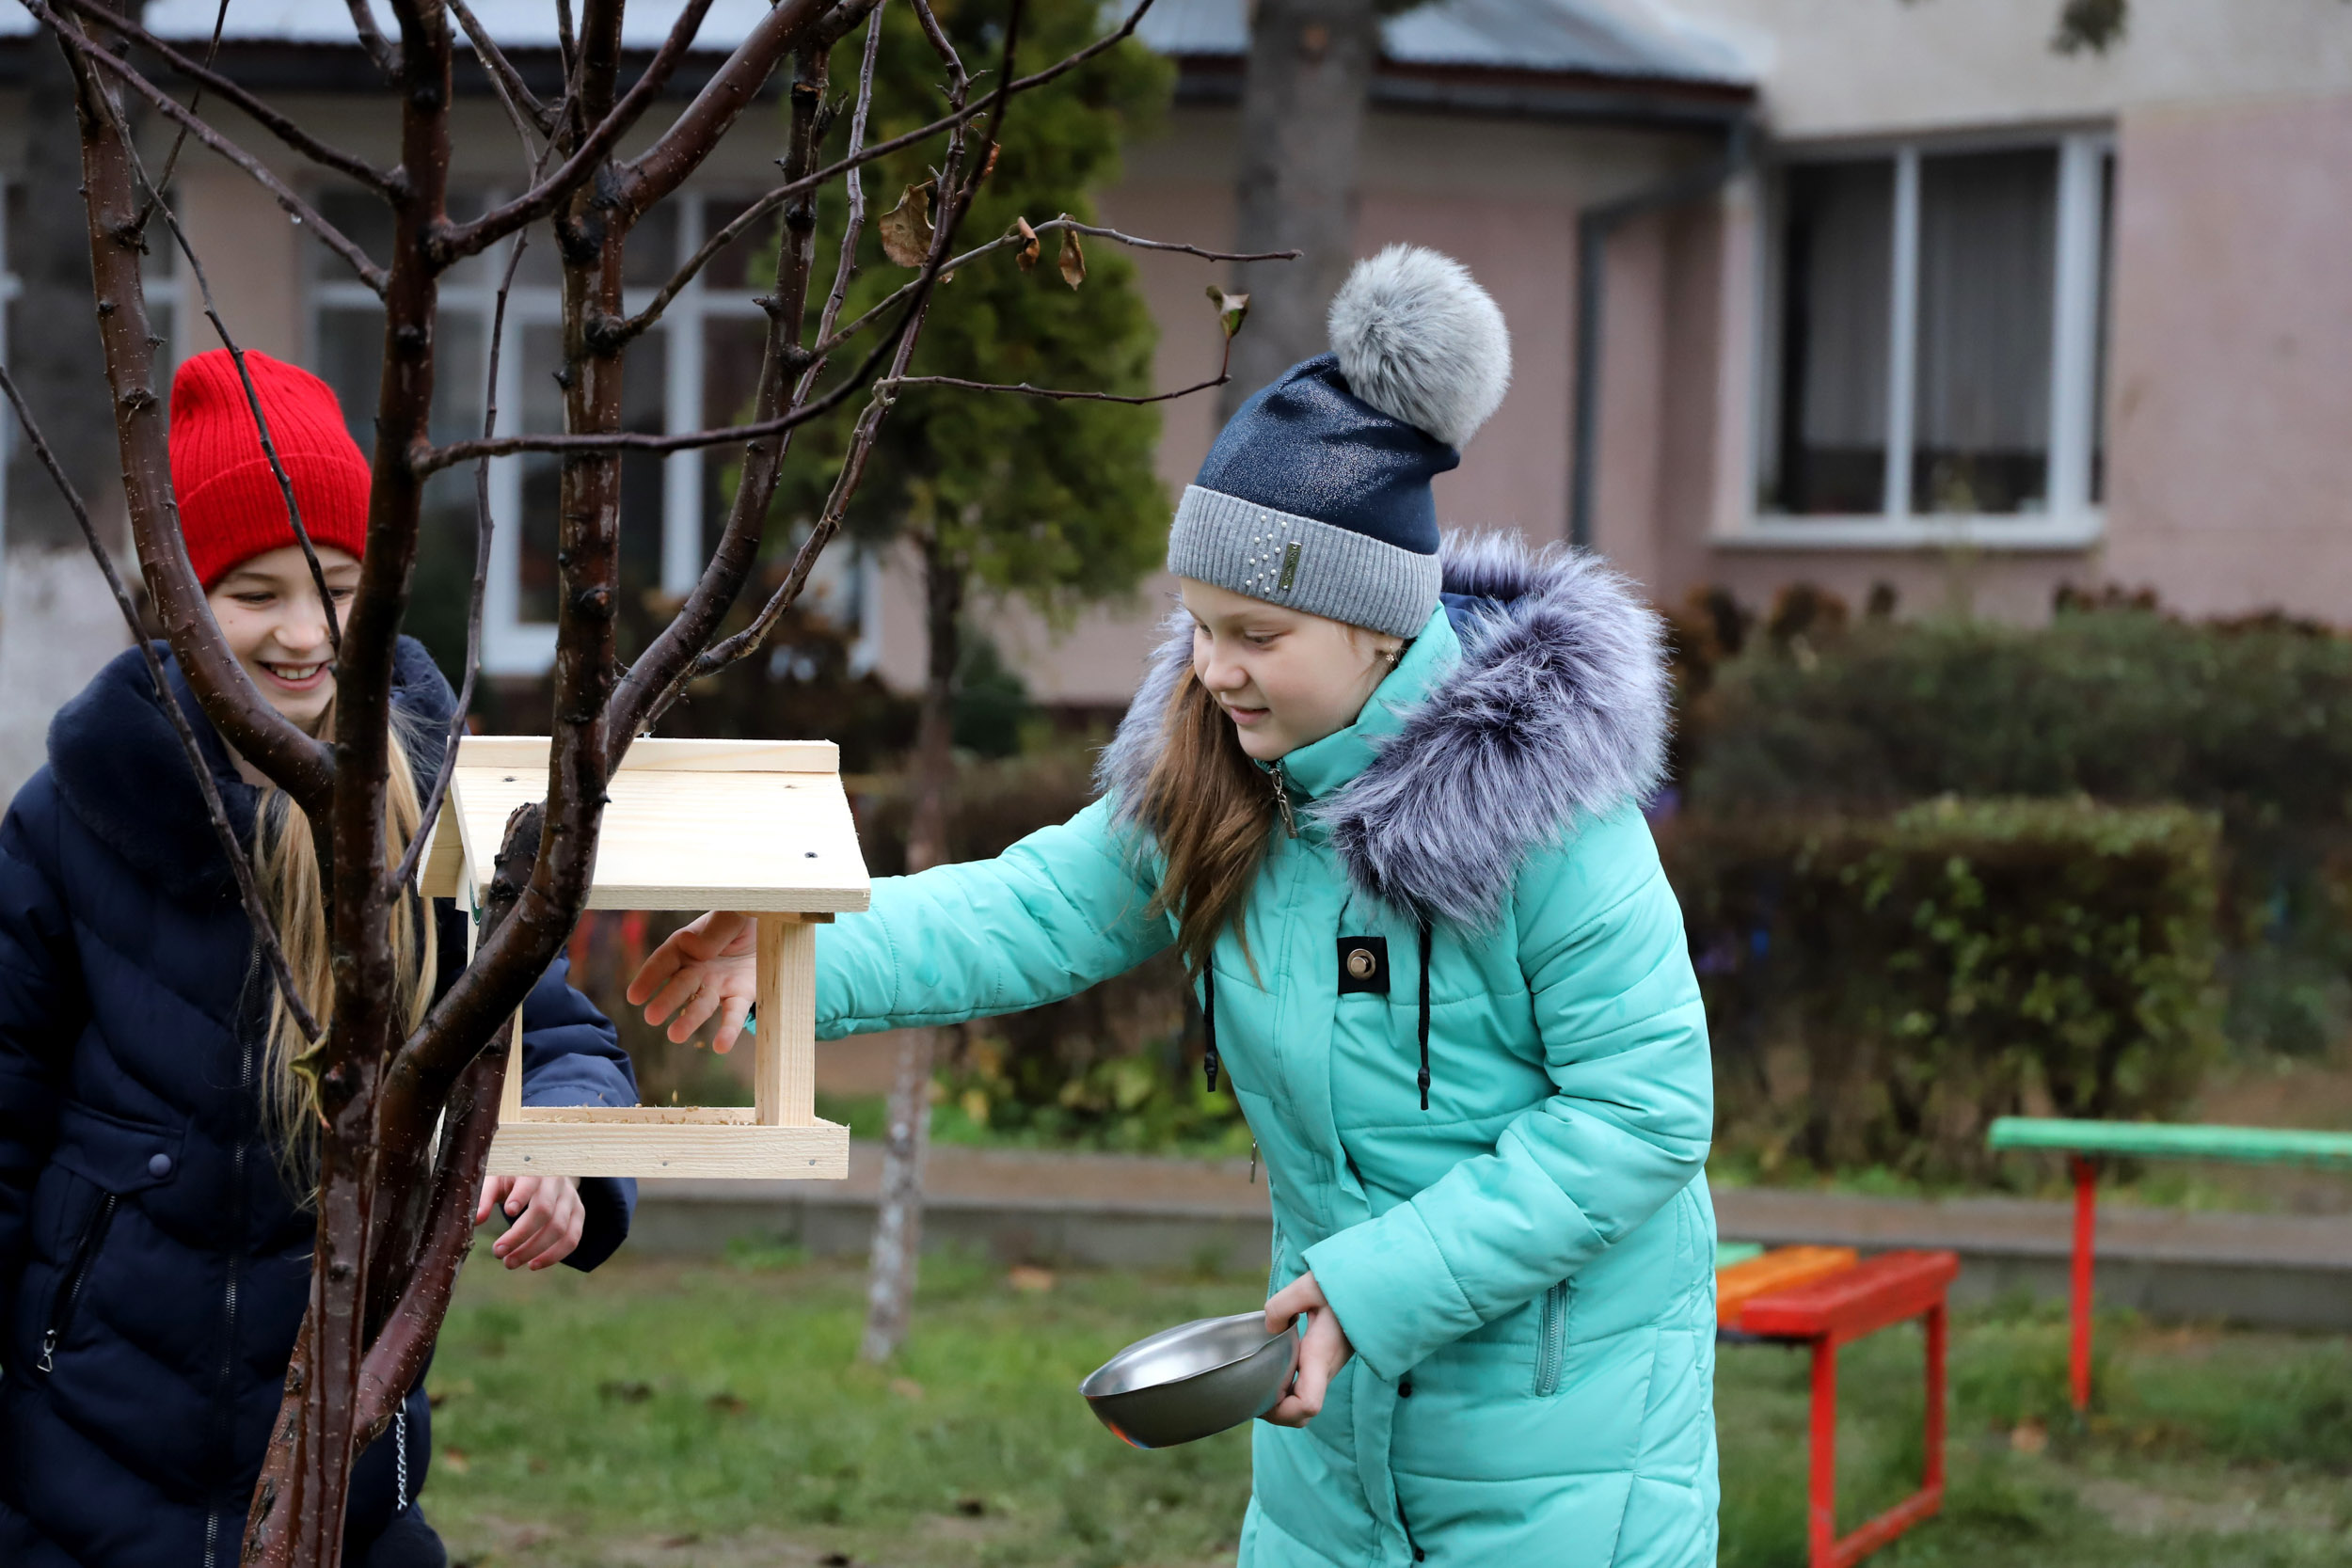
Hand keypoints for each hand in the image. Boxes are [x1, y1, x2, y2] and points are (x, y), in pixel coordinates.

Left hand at [475, 1174, 585, 1270]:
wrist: (544, 1169)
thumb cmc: (513, 1176)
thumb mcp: (497, 1179)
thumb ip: (485, 1196)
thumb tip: (477, 1220)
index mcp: (535, 1168)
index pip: (531, 1182)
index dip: (521, 1197)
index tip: (508, 1212)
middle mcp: (557, 1182)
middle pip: (545, 1211)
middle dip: (520, 1235)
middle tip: (497, 1252)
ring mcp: (571, 1198)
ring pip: (559, 1228)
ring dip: (534, 1250)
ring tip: (510, 1262)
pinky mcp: (578, 1213)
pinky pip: (572, 1238)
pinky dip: (554, 1255)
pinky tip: (534, 1264)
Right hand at [627, 910, 756, 1051]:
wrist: (773, 926)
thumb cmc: (743, 915)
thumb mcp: (732, 912)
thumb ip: (715, 928)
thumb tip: (695, 948)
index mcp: (688, 944)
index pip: (665, 961)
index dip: (649, 977)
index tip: (634, 997)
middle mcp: (698, 968)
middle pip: (680, 986)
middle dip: (666, 1001)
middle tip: (652, 1017)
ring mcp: (718, 984)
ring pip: (701, 1004)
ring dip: (689, 1020)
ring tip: (675, 1036)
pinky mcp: (740, 996)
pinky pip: (732, 1014)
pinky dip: (727, 1030)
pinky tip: (720, 1046)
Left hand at [1262, 1270, 1353, 1426]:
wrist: (1371, 1286)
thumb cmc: (1342, 1285)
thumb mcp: (1308, 1287)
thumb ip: (1282, 1306)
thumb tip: (1270, 1328)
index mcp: (1320, 1357)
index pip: (1308, 1405)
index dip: (1283, 1411)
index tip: (1262, 1393)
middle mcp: (1325, 1369)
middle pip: (1303, 1415)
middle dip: (1276, 1414)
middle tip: (1251, 1392)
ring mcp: (1326, 1367)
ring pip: (1303, 1405)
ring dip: (1280, 1403)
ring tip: (1256, 1380)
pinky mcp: (1325, 1361)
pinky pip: (1305, 1388)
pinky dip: (1286, 1389)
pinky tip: (1270, 1366)